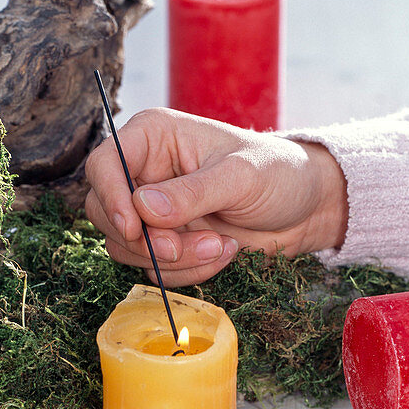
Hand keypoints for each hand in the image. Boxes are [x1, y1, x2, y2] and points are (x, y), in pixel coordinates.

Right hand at [83, 108, 348, 285]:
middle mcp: (143, 171)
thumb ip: (192, 192)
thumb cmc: (278, 174)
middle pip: (105, 212)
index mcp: (153, 137)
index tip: (134, 228)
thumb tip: (143, 207)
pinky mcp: (163, 240)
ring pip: (126, 246)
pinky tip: (221, 253)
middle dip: (146, 239)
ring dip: (172, 259)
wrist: (304, 208)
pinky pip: (151, 267)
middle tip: (183, 247)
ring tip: (221, 246)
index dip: (110, 197)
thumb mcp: (240, 177)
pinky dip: (184, 271)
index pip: (103, 164)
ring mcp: (150, 210)